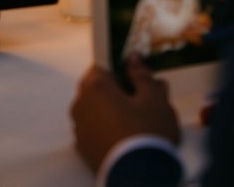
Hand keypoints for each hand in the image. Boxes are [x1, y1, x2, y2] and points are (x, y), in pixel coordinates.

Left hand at [70, 58, 179, 172]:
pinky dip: (102, 130)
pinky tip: (121, 138)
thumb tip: (133, 58)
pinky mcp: (82, 149)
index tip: (131, 78)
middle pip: (95, 87)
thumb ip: (142, 75)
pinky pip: (91, 130)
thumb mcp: (154, 98)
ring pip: (92, 109)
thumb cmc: (147, 134)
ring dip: (106, 111)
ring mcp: (79, 127)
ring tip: (131, 124)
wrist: (139, 177)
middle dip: (112, 91)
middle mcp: (81, 103)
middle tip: (136, 102)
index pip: (101, 65)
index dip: (117, 69)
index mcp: (96, 86)